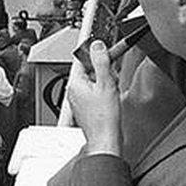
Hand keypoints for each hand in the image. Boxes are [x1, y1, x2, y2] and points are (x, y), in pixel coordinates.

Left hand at [67, 40, 121, 154]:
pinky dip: (104, 92)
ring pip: (93, 82)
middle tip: (112, 78)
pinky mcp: (86, 108)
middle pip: (89, 71)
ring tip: (112, 91)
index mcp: (75, 83)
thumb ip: (101, 62)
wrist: (106, 139)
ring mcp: (79, 100)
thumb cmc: (104, 117)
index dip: (95, 53)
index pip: (82, 60)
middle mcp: (73, 91)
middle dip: (103, 71)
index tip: (104, 47)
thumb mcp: (106, 83)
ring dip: (105, 82)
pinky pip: (95, 93)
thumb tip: (97, 46)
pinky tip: (111, 99)